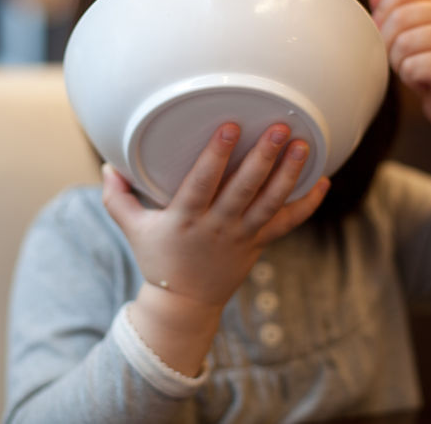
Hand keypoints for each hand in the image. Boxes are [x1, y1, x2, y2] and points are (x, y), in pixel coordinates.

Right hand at [102, 123, 328, 307]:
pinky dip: (308, 204)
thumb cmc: (158, 258)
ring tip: (304, 146)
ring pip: (270, 203)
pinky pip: (288, 223)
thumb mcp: (132, 228)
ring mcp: (242, 236)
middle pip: (244, 189)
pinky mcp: (259, 243)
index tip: (230, 127)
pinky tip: (324, 181)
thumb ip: (117, 197)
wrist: (184, 303)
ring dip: (289, 174)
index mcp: (185, 218)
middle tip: (280, 129)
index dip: (217, 156)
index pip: (203, 182)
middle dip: (263, 158)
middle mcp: (217, 226)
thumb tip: (106, 164)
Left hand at [369, 0, 430, 132]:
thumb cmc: (429, 68)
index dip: (383, 12)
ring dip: (398, 63)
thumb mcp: (409, 36)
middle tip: (399, 59)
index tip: (384, 32)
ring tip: (413, 70)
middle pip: (399, 17)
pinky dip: (410, 78)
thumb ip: (393, 13)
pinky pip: (412, 67)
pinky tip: (423, 81)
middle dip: (387, 43)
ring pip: (403, 44)